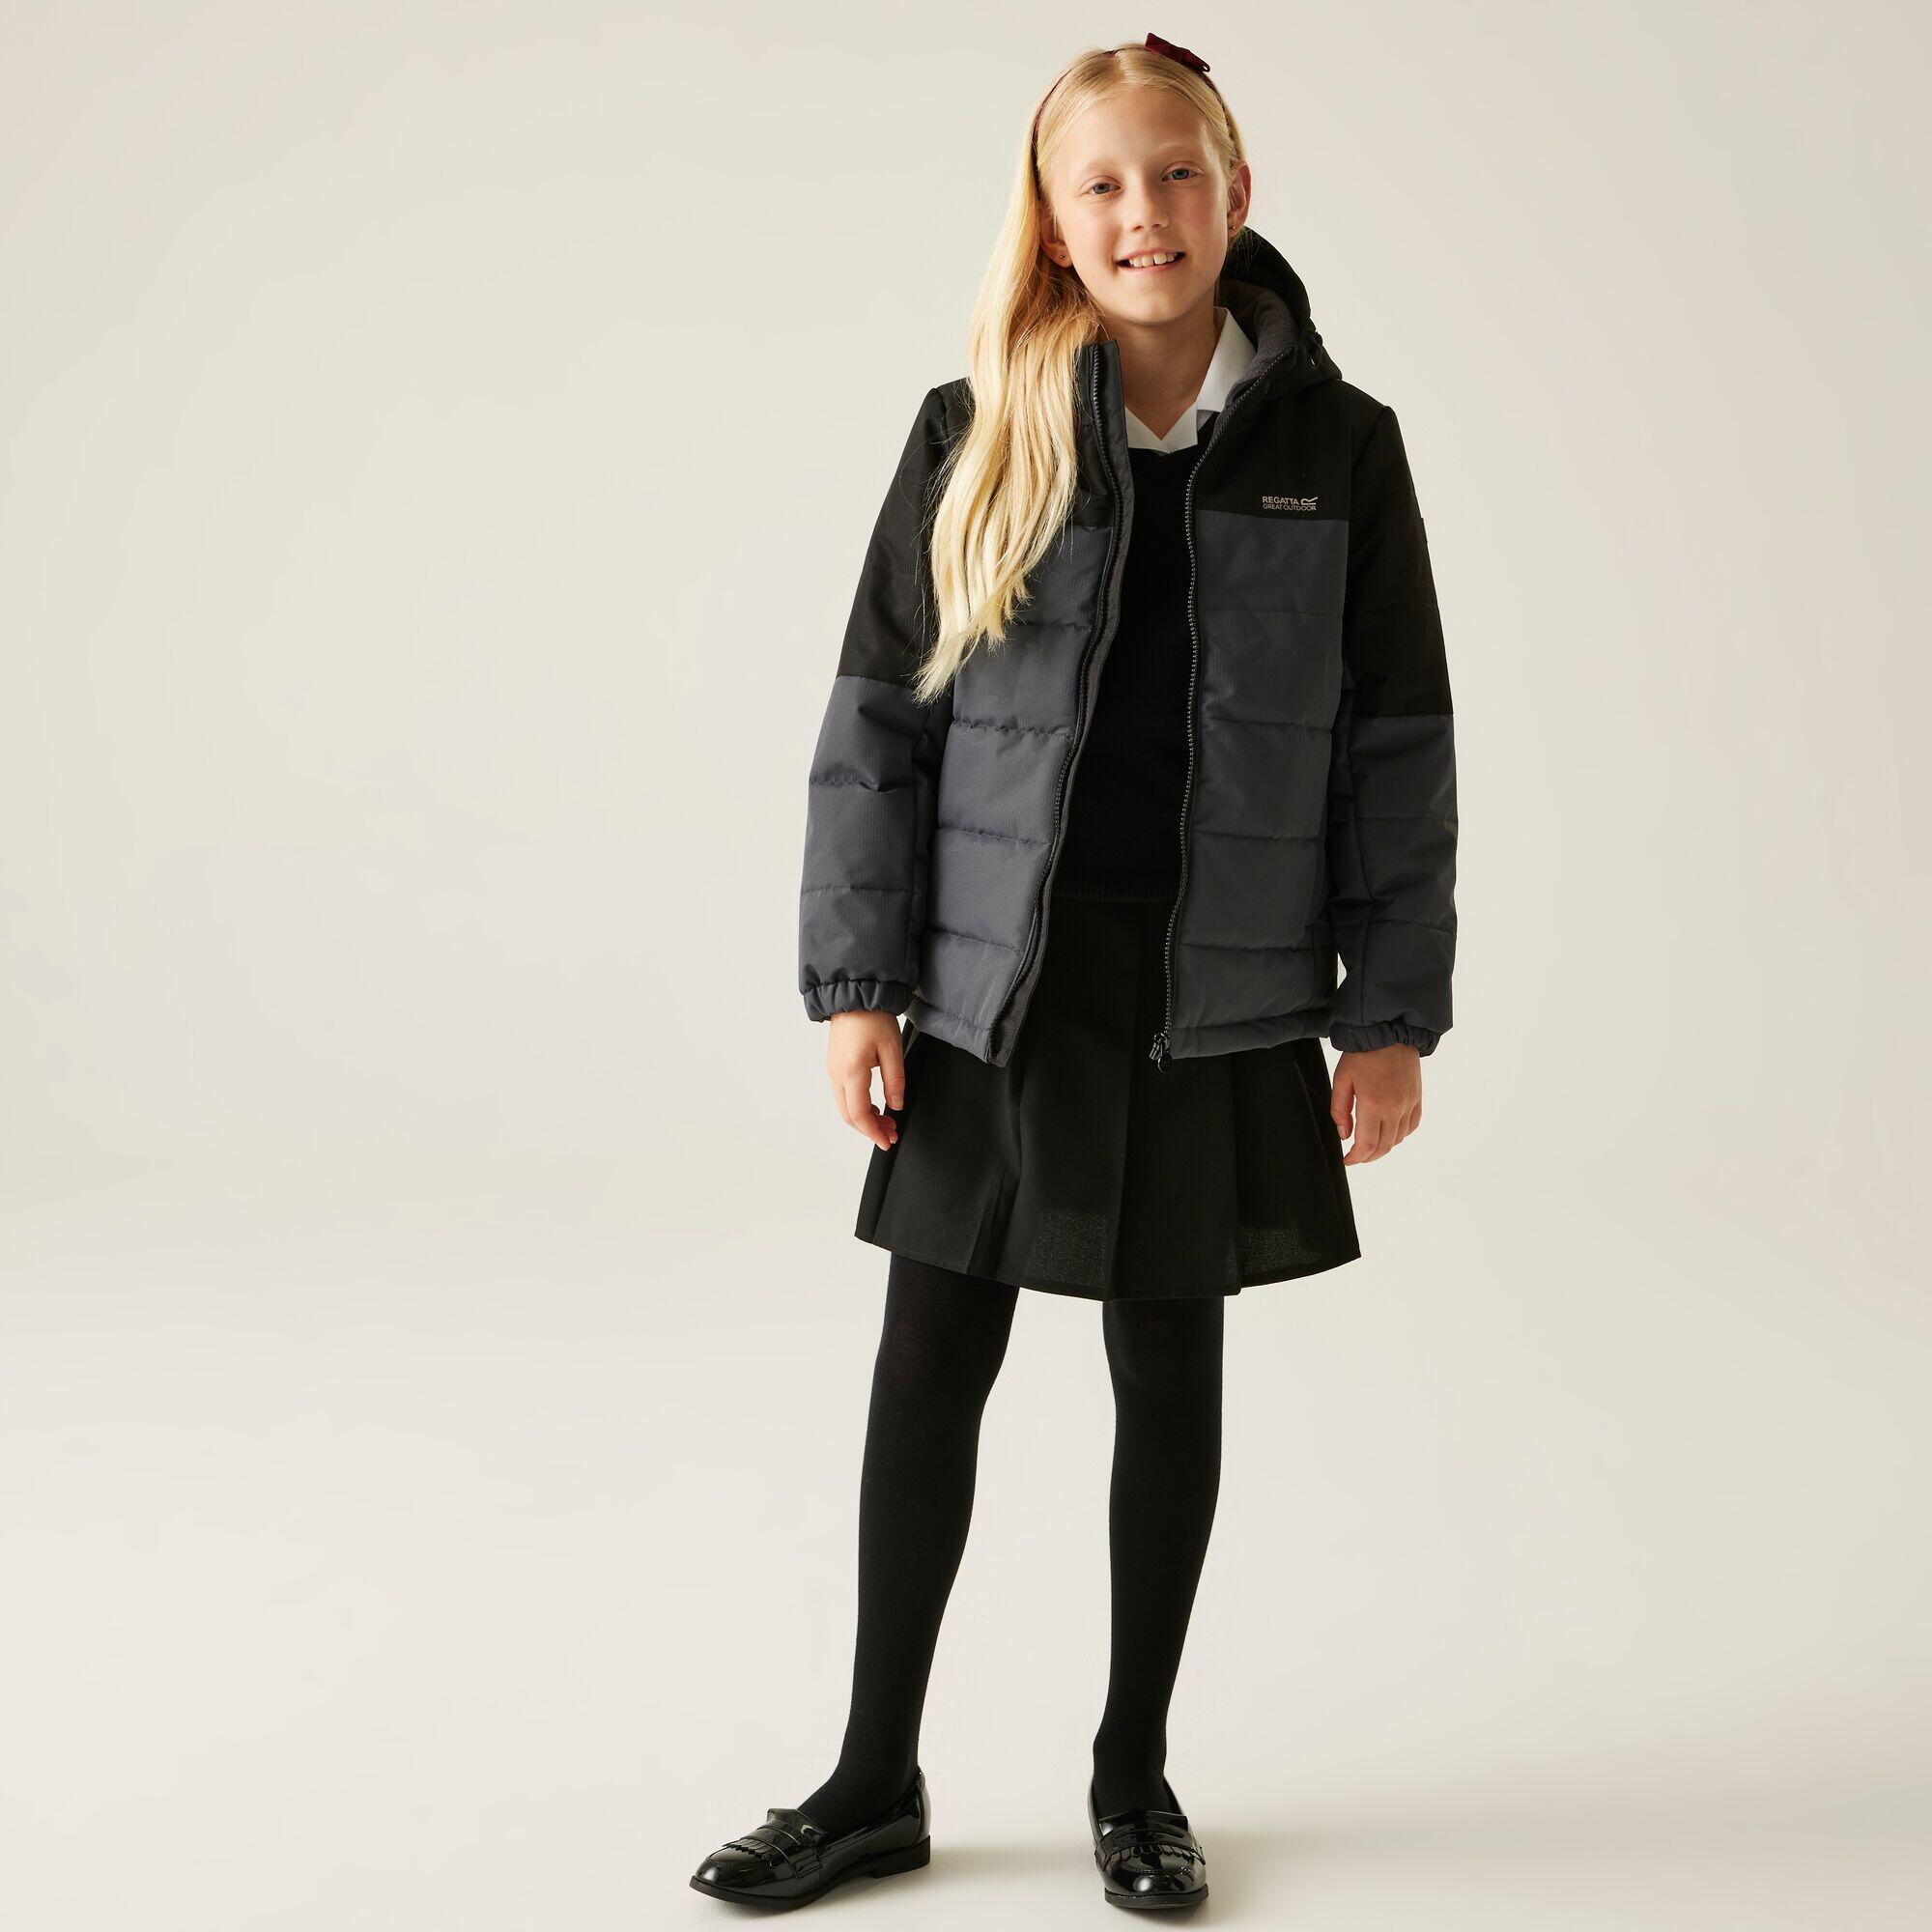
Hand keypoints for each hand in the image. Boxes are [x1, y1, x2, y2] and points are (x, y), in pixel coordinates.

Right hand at [827, 1011, 905, 1149]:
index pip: (859, 1114)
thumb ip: (895, 1080)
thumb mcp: (892, 1049)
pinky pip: (843, 1094)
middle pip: (849, 1115)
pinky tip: (875, 1105)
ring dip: (865, 1118)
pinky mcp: (835, 1066)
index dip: (873, 1132)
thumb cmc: (873, 1017)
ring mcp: (833, 1070)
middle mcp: (837, 1074)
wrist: (855, 995)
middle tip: (891, 1133)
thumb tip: (896, 1104)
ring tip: (887, 1120)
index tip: (887, 1141)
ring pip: (845, 1106)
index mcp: (851, 1072)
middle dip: (870, 1129)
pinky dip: (858, 1106)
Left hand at [1331, 1044, 1421, 1164]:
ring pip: (1398, 1139)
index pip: (1367, 1145)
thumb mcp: (1342, 1079)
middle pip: (1384, 1146)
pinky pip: (1412, 1126)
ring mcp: (1409, 1104)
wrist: (1390, 1033)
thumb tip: (1344, 1135)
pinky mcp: (1417, 1098)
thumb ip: (1340, 1110)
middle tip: (1356, 1156)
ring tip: (1370, 1145)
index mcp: (1373, 1104)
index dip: (1356, 1158)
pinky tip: (1389, 1132)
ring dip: (1383, 1147)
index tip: (1347, 1160)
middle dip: (1368, 1157)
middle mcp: (1395, 1108)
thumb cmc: (1363, 1054)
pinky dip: (1400, 1135)